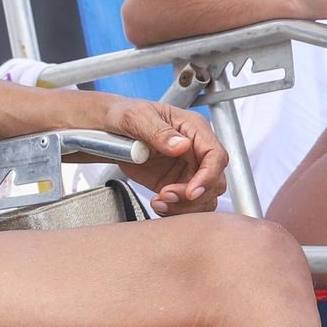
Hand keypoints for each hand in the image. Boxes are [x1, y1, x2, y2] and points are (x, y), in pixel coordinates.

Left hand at [98, 99, 228, 214]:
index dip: (208, 177)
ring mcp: (187, 169)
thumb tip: (181, 145)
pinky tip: (157, 204)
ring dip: (184, 207)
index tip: (191, 192)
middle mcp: (195, 150)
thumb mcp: (137, 117)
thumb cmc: (126, 115)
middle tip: (166, 195)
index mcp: (194, 129)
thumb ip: (159, 132)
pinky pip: (186, 205)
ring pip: (204, 198)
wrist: (110, 130)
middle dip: (193, 196)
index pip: (216, 156)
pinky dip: (174, 211)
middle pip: (214, 182)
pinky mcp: (175, 184)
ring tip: (159, 202)